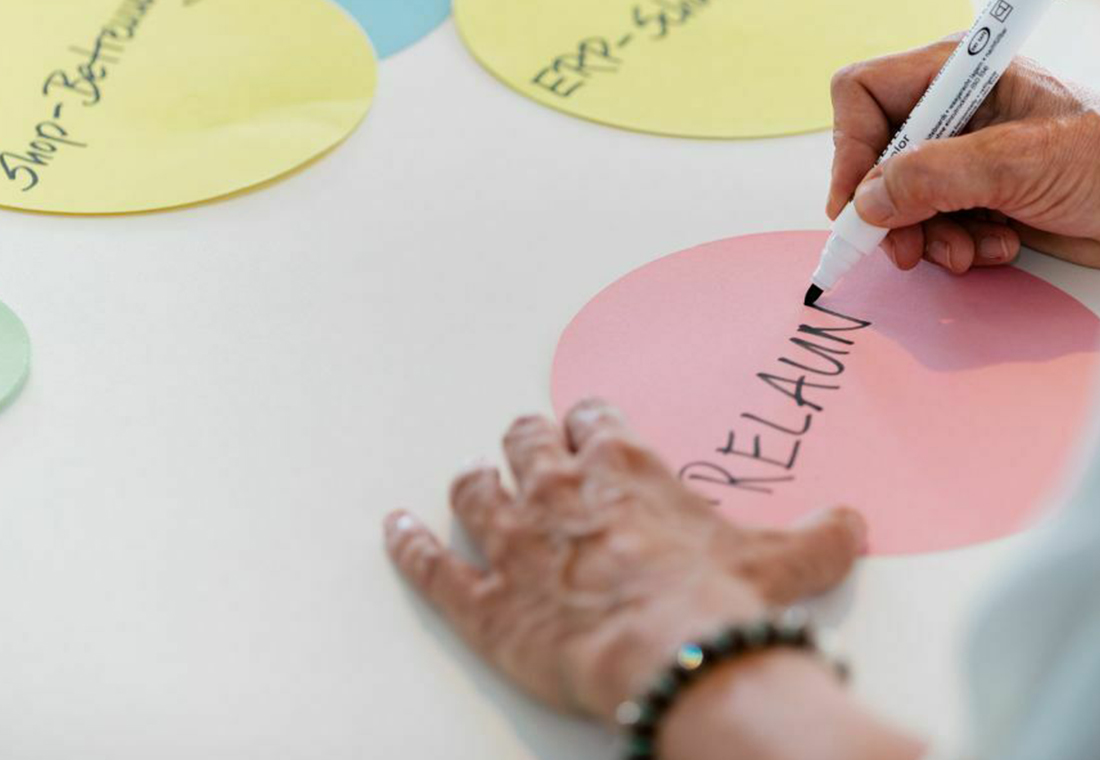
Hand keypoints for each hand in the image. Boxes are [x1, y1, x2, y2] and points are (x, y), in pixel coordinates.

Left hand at [384, 399, 865, 721]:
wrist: (675, 655)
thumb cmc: (720, 600)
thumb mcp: (786, 561)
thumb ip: (819, 535)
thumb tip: (852, 524)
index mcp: (623, 469)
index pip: (593, 420)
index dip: (587, 422)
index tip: (587, 426)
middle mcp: (558, 490)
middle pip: (524, 441)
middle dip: (526, 441)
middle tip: (528, 447)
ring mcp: (513, 542)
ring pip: (474, 489)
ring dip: (473, 484)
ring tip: (470, 481)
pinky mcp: (483, 601)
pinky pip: (431, 564)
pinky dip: (409, 546)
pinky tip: (395, 530)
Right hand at [829, 40, 1099, 272]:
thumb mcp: (1020, 162)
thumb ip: (935, 177)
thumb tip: (867, 201)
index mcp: (961, 76)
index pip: (864, 93)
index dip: (850, 147)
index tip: (855, 203)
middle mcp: (954, 114)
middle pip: (873, 158)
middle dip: (890, 209)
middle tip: (907, 246)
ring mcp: (963, 159)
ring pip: (896, 202)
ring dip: (926, 237)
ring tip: (968, 250)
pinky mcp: (974, 199)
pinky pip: (929, 227)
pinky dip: (955, 247)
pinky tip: (995, 248)